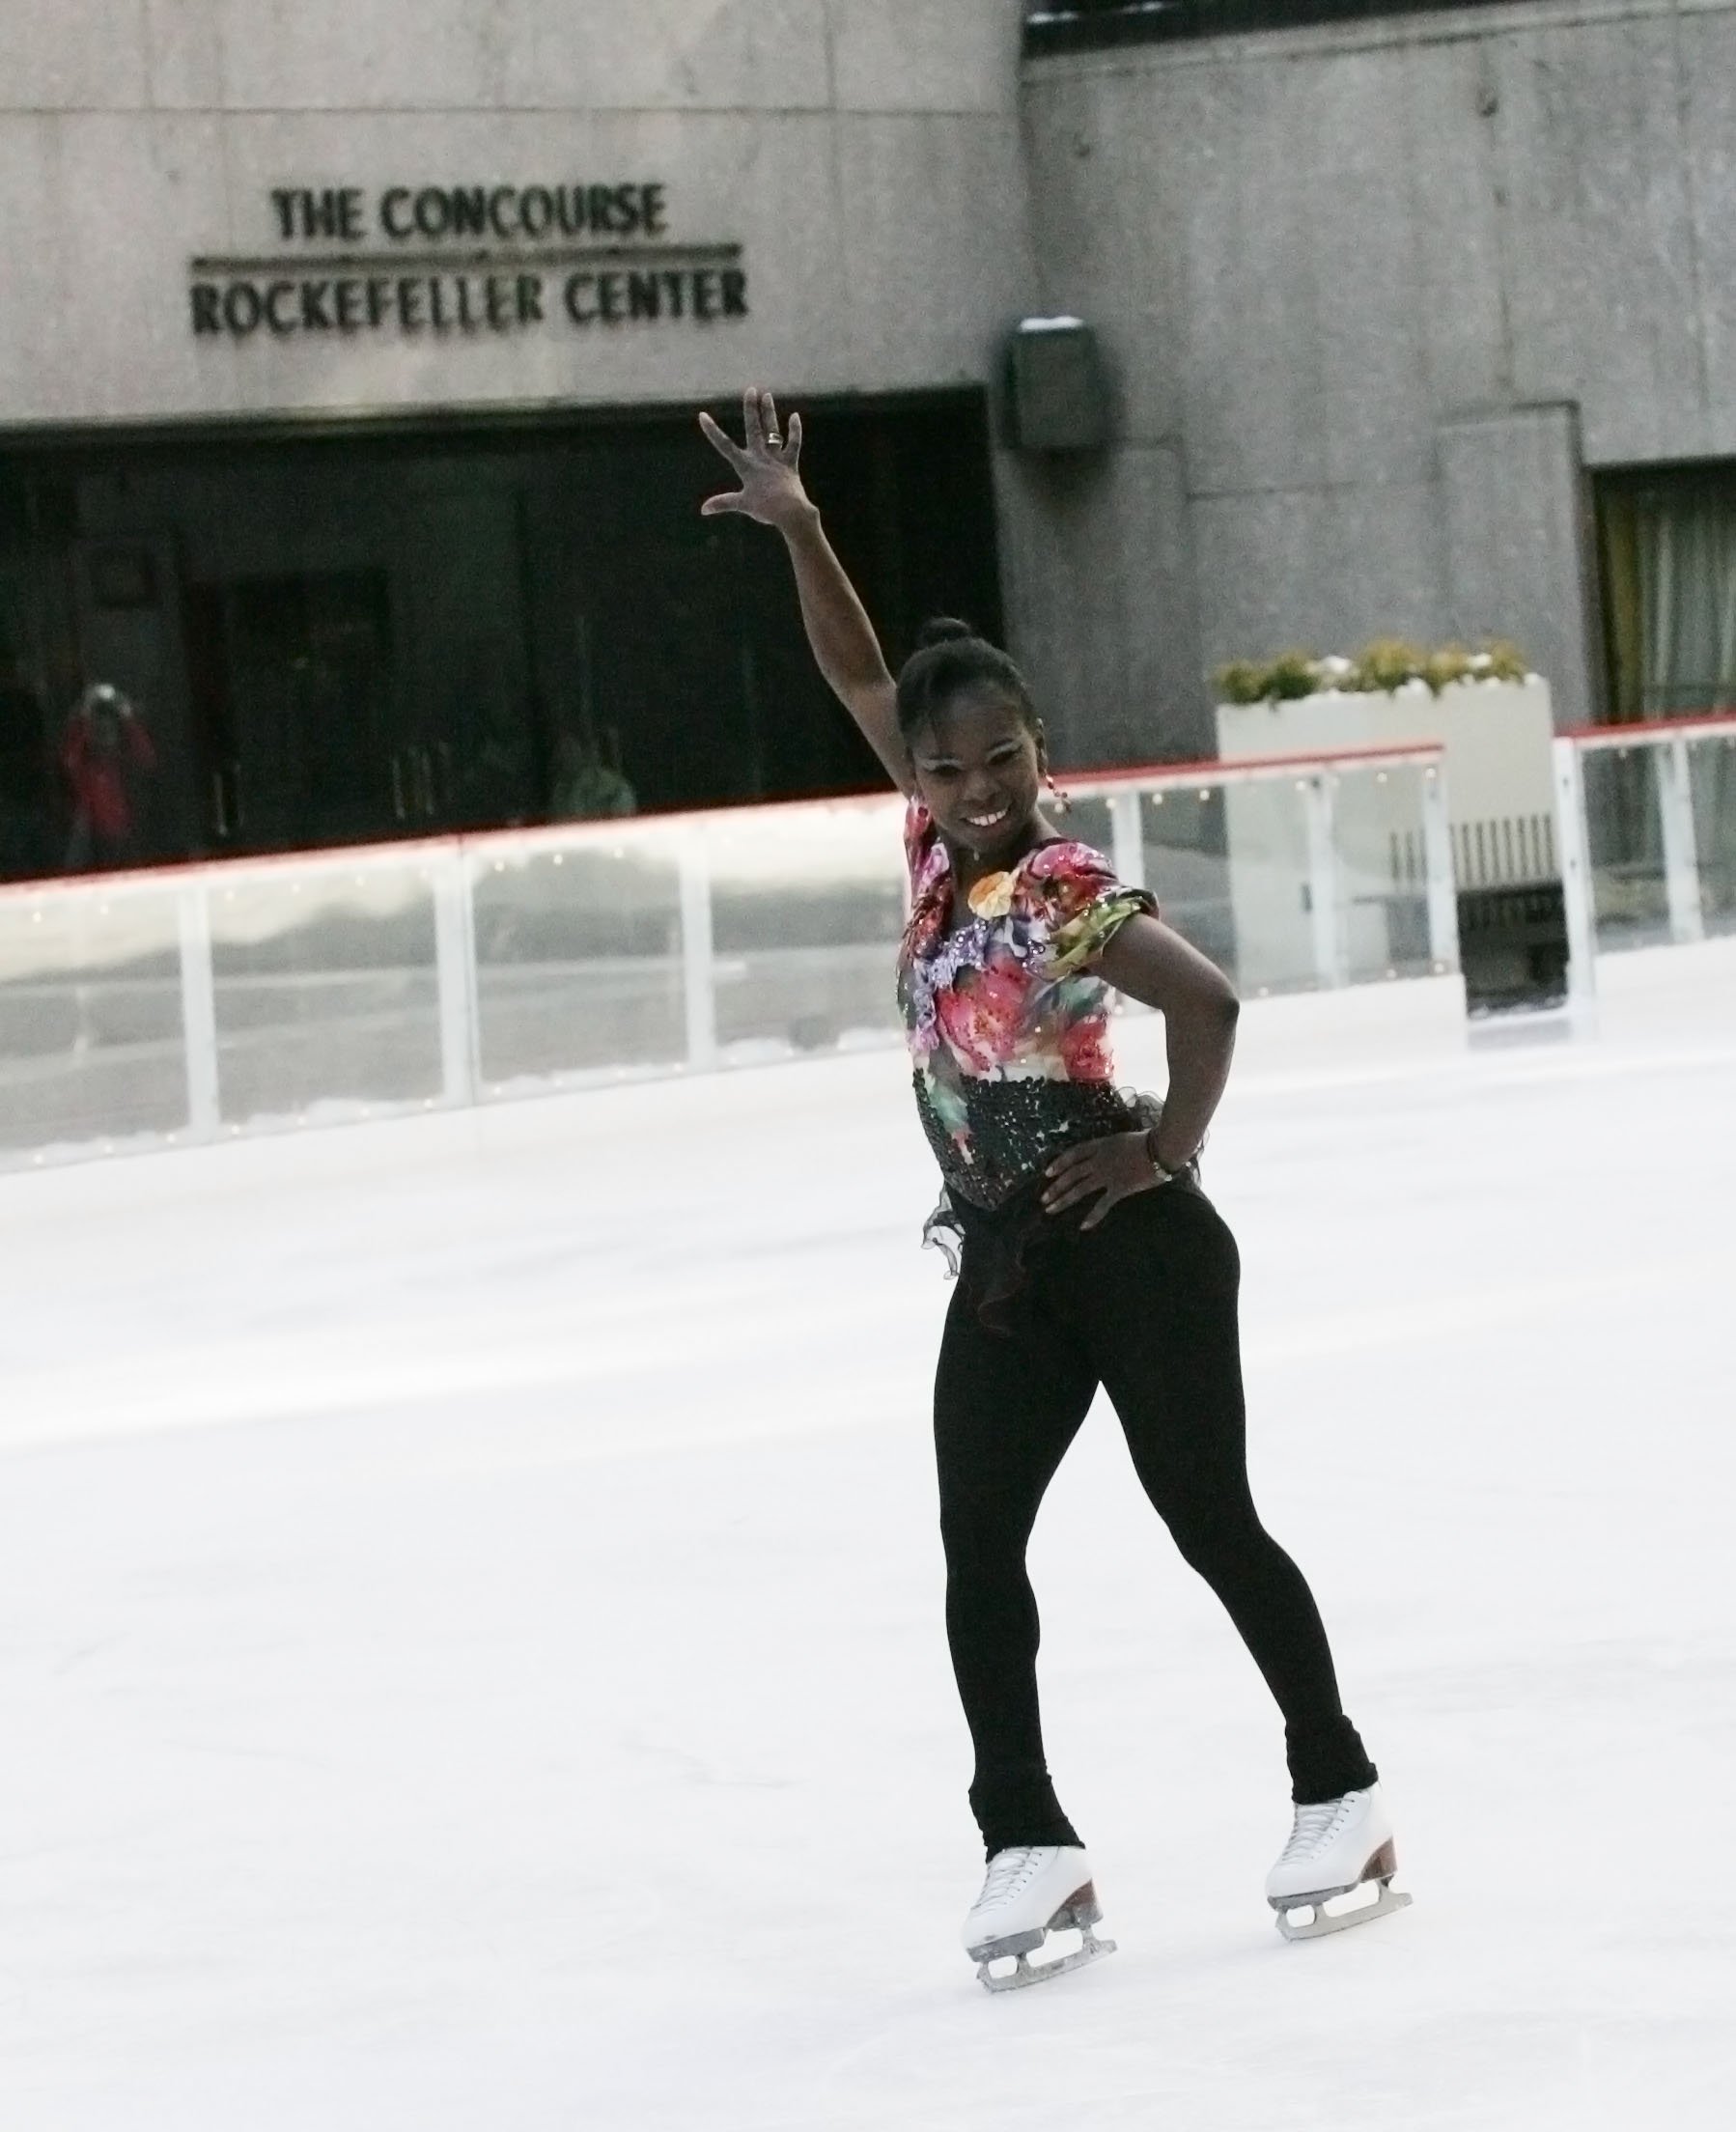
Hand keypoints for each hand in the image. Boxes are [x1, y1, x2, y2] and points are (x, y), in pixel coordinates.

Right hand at [699, 387, 810, 531]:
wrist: (789, 511)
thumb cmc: (765, 509)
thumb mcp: (742, 505)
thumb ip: (723, 503)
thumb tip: (703, 510)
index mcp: (745, 465)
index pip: (724, 445)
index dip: (712, 431)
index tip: (702, 415)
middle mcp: (760, 456)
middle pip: (753, 428)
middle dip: (751, 409)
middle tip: (751, 390)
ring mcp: (776, 458)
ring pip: (772, 431)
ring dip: (769, 413)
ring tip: (767, 396)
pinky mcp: (790, 462)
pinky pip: (794, 443)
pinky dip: (795, 430)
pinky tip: (795, 416)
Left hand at [1042, 1131, 1164, 1230]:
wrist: (1162, 1148)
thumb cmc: (1148, 1140)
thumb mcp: (1122, 1139)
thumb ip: (1111, 1147)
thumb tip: (1107, 1154)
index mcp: (1100, 1145)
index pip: (1073, 1154)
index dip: (1059, 1163)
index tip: (1047, 1173)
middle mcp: (1099, 1160)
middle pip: (1071, 1174)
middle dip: (1055, 1187)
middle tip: (1043, 1198)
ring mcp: (1108, 1175)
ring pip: (1080, 1189)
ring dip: (1063, 1200)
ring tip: (1050, 1210)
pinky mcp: (1119, 1188)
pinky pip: (1102, 1204)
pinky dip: (1093, 1216)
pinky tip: (1083, 1226)